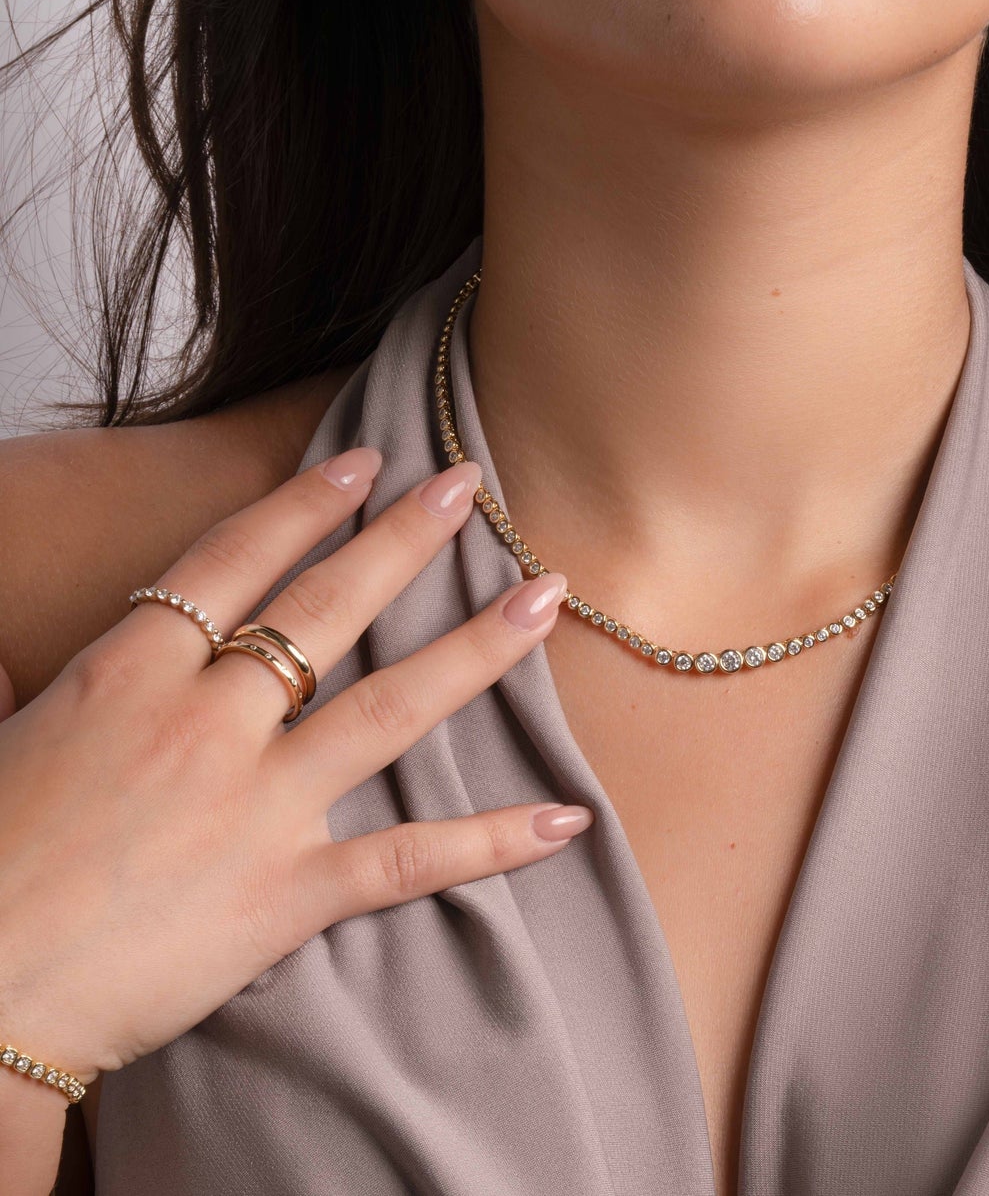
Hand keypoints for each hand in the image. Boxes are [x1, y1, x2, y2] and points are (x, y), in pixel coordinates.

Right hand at [0, 448, 587, 1085]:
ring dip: (477, 649)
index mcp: (126, 678)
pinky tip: (564, 819)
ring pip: (391, 707)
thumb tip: (9, 654)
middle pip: (325, 608)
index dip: (304, 505)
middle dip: (405, 539)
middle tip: (471, 486)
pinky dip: (493, 841)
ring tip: (544, 599)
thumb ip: (25, 683)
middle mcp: (203, 726)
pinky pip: (409, 858)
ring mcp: (255, 808)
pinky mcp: (287, 894)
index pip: (234, 562)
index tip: (362, 462)